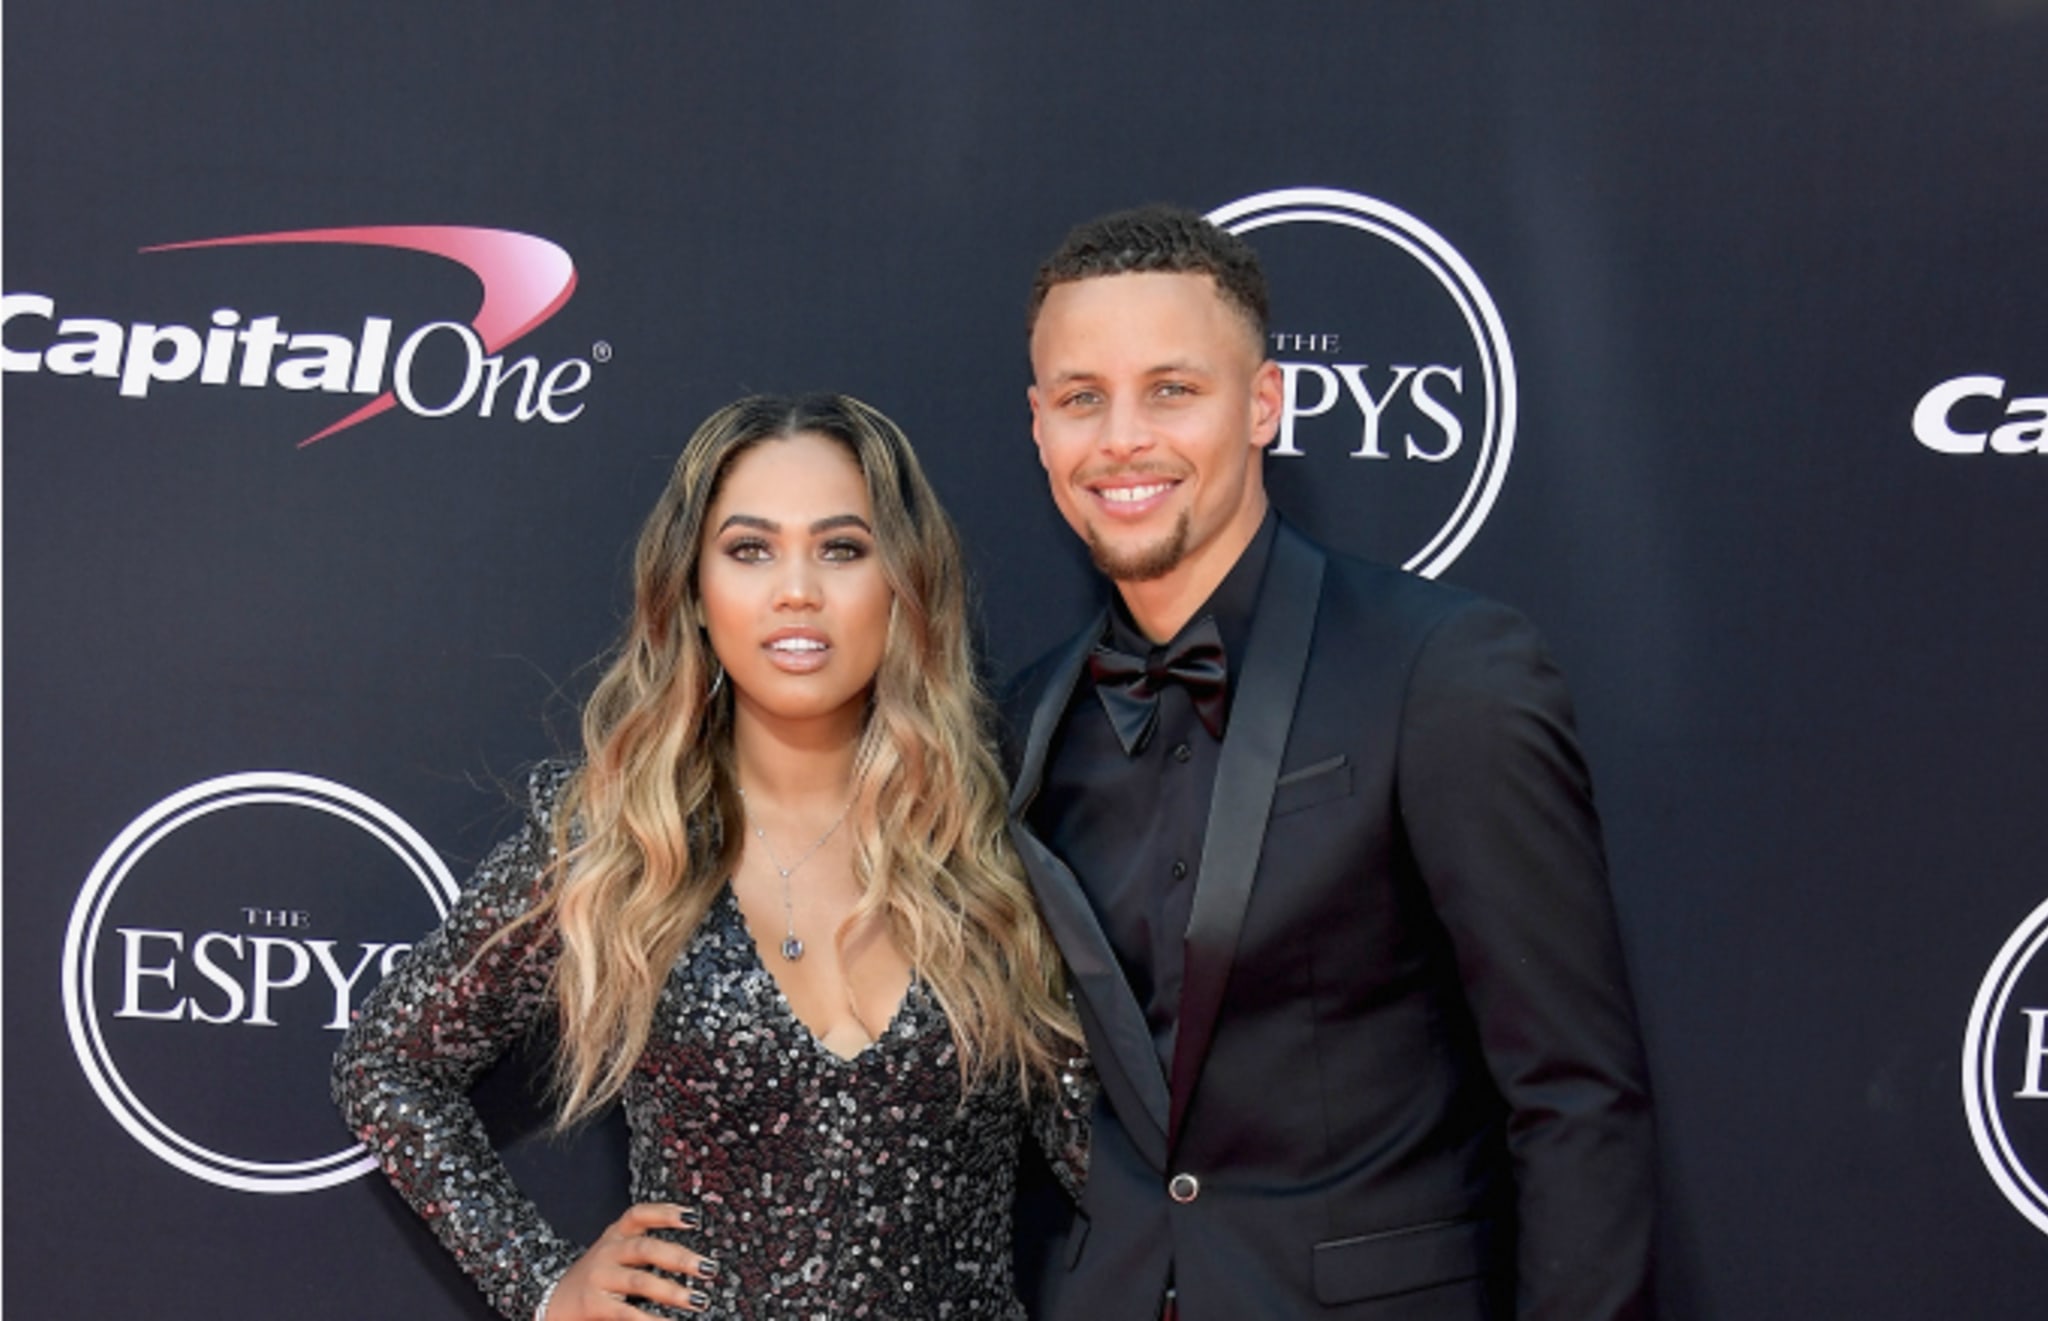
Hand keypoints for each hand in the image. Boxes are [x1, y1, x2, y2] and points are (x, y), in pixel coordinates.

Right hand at [542, 1202, 718, 1317]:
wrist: (553, 1300)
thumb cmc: (596, 1278)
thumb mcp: (616, 1255)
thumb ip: (646, 1252)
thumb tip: (693, 1260)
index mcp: (615, 1235)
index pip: (639, 1214)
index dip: (665, 1213)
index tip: (693, 1217)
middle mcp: (607, 1252)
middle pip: (645, 1248)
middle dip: (680, 1258)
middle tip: (708, 1268)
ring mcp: (598, 1277)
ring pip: (639, 1281)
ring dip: (672, 1292)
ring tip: (698, 1301)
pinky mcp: (592, 1303)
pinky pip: (626, 1313)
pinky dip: (651, 1320)